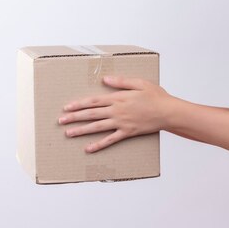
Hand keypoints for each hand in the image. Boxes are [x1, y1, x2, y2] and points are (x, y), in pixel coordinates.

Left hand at [57, 76, 171, 152]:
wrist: (168, 112)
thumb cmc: (156, 96)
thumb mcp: (140, 83)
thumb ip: (121, 82)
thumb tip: (105, 79)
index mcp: (119, 98)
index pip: (94, 101)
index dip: (79, 104)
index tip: (67, 107)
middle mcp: (117, 111)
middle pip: (91, 114)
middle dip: (74, 117)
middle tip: (60, 121)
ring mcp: (121, 123)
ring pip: (97, 127)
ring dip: (81, 130)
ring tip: (68, 133)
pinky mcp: (127, 132)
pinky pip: (110, 140)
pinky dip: (99, 145)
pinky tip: (88, 148)